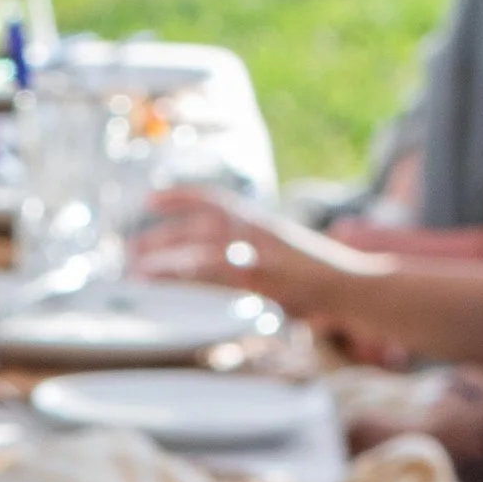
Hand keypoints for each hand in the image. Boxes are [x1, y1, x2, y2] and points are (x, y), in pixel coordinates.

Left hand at [132, 189, 366, 319]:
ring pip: (201, 247)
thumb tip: (221, 267)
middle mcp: (256, 229)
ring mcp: (259, 251)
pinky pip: (217, 271)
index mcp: (260, 222)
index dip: (180, 196)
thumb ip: (251, 255)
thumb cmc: (319, 278)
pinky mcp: (262, 276)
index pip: (214, 200)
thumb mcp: (281, 257)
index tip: (150, 199)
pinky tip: (170, 282)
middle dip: (161, 236)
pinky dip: (190, 274)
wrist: (353, 284)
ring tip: (136, 271)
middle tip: (129, 249)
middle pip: (198, 225)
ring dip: (167, 258)